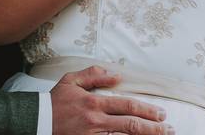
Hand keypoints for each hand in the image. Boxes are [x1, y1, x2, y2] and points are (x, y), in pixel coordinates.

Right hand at [50, 66, 172, 134]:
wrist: (35, 121)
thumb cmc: (54, 101)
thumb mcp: (71, 81)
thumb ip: (94, 74)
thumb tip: (117, 74)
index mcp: (94, 102)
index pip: (127, 106)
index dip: (147, 111)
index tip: (162, 114)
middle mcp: (95, 121)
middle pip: (131, 126)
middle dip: (153, 128)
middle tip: (169, 129)